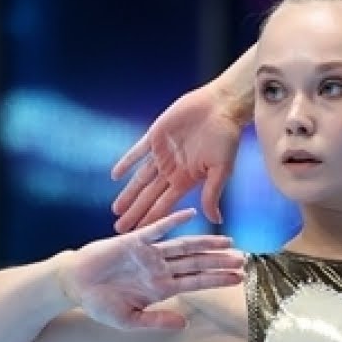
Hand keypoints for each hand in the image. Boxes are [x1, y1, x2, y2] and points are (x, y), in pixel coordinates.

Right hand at [61, 208, 243, 329]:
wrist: (74, 284)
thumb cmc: (99, 304)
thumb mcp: (129, 320)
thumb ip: (156, 321)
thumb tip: (184, 325)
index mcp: (161, 287)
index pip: (196, 282)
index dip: (218, 279)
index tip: (239, 278)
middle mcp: (160, 268)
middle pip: (197, 263)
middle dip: (220, 261)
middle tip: (244, 259)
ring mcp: (149, 253)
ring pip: (184, 246)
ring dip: (206, 243)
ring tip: (228, 242)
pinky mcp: (134, 241)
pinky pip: (157, 229)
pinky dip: (173, 221)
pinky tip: (190, 215)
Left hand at [111, 85, 242, 232]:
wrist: (221, 107)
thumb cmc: (226, 138)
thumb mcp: (221, 170)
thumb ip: (212, 194)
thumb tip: (216, 220)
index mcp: (187, 179)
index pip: (164, 205)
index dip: (151, 219)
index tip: (139, 234)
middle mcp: (172, 169)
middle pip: (149, 196)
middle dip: (135, 213)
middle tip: (120, 229)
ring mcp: (162, 153)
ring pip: (140, 178)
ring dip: (128, 193)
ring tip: (116, 210)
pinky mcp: (155, 136)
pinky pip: (137, 152)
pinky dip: (126, 162)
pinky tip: (115, 176)